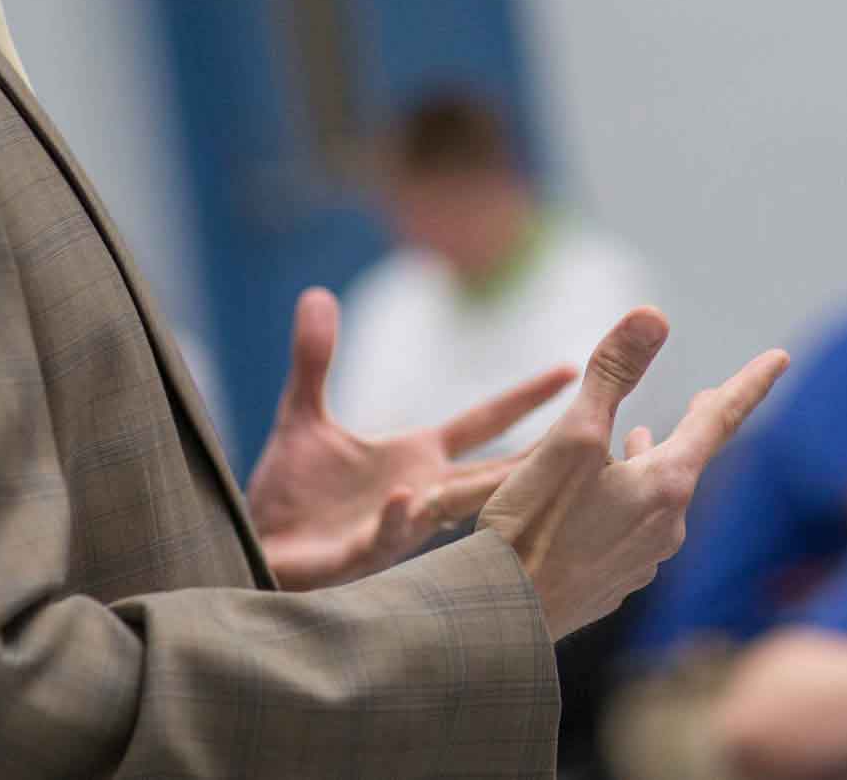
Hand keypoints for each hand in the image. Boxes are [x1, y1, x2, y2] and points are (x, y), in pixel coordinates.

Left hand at [245, 286, 577, 590]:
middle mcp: (421, 490)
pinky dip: (398, 520)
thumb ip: (315, 357)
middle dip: (540, 454)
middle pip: (494, 470)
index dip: (526, 397)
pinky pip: (386, 537)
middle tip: (592, 436)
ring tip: (525, 466)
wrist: (254, 548)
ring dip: (485, 491)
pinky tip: (407, 500)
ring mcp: (397, 524)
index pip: (485, 422)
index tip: (572, 368)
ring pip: (456, 508)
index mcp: (417, 457)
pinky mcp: (358, 553)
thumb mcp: (302, 413)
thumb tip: (317, 293)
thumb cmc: (289, 492)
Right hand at [478, 306, 789, 638]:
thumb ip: (613, 373)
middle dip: (697, 425)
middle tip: (709, 398)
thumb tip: (654, 316)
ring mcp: (643, 561)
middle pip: (689, 460)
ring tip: (638, 440)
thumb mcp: (571, 436)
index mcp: (666, 485)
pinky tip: (600, 503)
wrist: (503, 619)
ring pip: (657, 497)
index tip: (780, 358)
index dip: (749, 383)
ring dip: (651, 463)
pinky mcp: (614, 583)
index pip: (720, 419)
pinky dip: (624, 502)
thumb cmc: (534, 524)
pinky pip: (631, 530)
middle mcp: (668, 526)